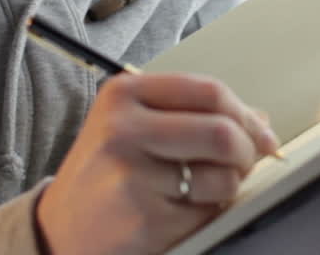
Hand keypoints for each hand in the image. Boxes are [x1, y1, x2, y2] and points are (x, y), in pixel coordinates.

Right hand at [37, 72, 279, 254]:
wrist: (60, 229)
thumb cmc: (105, 173)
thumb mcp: (135, 126)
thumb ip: (193, 114)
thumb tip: (259, 121)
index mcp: (124, 94)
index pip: (209, 90)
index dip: (245, 115)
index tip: (260, 133)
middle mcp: (124, 129)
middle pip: (222, 132)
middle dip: (247, 153)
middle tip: (243, 165)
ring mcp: (132, 175)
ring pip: (222, 176)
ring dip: (227, 187)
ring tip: (201, 189)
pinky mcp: (145, 218)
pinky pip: (207, 212)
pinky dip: (208, 213)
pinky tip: (180, 210)